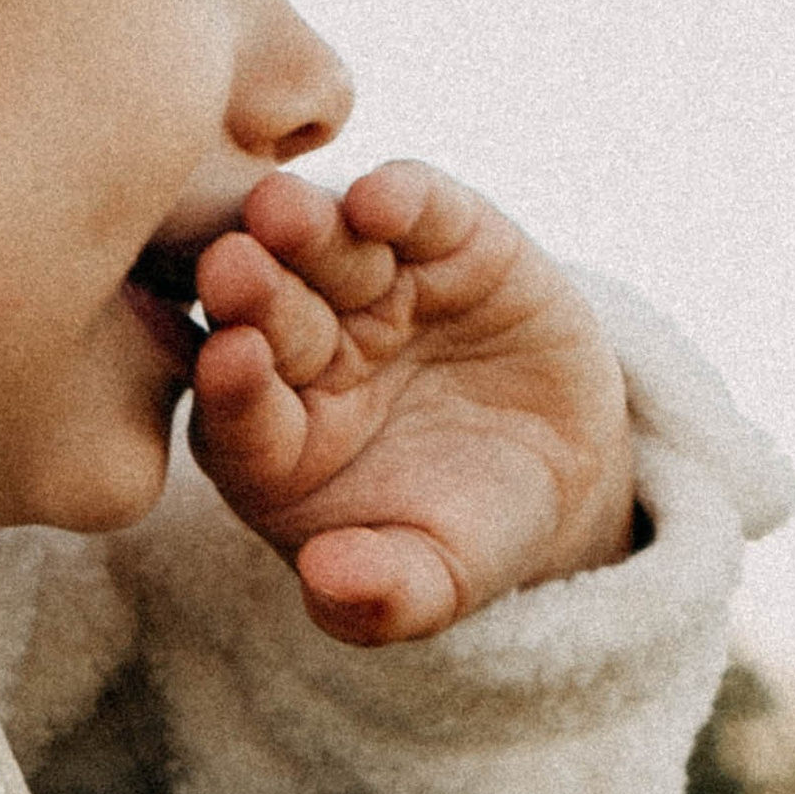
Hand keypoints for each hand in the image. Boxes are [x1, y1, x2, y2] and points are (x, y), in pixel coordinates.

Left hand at [185, 164, 636, 644]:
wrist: (564, 472)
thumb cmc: (469, 534)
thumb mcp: (436, 583)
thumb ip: (379, 597)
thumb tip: (326, 582)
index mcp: (272, 440)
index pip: (237, 414)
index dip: (234, 391)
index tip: (230, 364)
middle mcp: (305, 352)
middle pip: (269, 317)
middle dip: (253, 293)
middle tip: (231, 265)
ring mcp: (371, 289)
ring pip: (327, 249)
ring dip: (305, 227)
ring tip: (284, 209)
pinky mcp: (444, 239)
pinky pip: (416, 210)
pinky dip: (401, 198)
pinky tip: (384, 196)